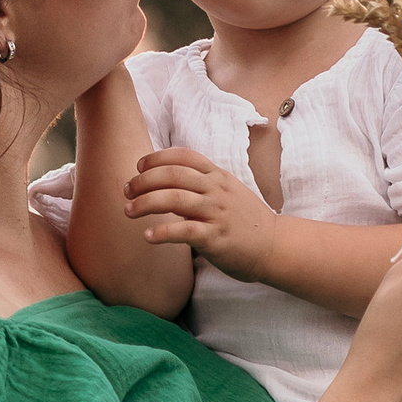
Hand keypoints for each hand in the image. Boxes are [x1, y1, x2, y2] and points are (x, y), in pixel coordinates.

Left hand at [124, 147, 279, 280]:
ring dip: (145, 203)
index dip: (157, 158)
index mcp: (218, 176)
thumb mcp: (228, 191)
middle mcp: (216, 190)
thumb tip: (167, 181)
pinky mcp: (216, 238)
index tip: (139, 166)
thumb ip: (202, 184)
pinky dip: (162, 232)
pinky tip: (148, 236)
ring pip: (174, 199)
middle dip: (143, 180)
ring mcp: (216, 213)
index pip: (184, 156)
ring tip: (128, 211)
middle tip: (127, 190)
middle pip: (172, 175)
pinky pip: (184, 231)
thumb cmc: (245, 220)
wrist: (274, 246)